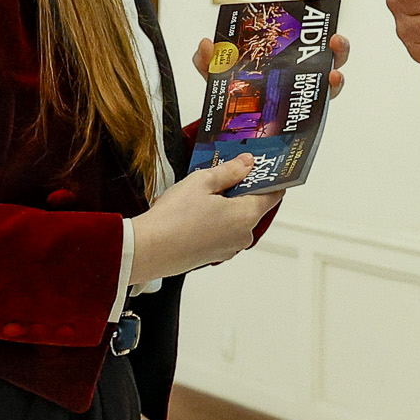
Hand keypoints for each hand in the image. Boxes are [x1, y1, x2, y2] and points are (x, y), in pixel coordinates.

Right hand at [128, 155, 282, 280]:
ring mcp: (228, 249)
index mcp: (246, 217)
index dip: (271, 178)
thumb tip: (247, 163)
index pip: (272, 195)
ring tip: (203, 191)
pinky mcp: (212, 256)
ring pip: (235, 220)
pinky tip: (194, 211)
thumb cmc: (173, 218)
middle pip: (253, 207)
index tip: (267, 166)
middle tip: (226, 172)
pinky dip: (214, 220)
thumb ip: (230, 171)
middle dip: (242, 189)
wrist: (147, 250)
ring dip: (226, 205)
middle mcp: (242, 236)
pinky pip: (221, 232)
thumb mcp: (202, 181)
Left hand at [193, 0, 350, 97]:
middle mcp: (302, 63)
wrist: (236, 124)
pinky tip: (332, 80)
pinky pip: (326, 97)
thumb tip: (206, 45)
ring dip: (339, 58)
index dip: (308, 1)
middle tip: (331, 35)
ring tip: (335, 59)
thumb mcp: (219, 73)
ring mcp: (310, 84)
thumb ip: (208, 60)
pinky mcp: (312, 106)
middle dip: (332, 34)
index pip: (301, 20)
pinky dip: (332, 87)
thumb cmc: (236, 91)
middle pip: (326, 44)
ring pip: (334, 68)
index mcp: (285, 48)